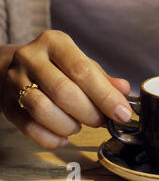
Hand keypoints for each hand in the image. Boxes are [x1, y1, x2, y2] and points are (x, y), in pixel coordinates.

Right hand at [0, 30, 131, 148]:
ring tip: (79, 125)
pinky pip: (29, 128)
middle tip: (101, 121)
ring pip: (43, 110)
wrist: (14, 68)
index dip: (105, 96)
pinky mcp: (6, 104)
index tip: (122, 113)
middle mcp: (31, 58)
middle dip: (90, 113)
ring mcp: (14, 81)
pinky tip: (63, 136)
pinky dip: (51, 138)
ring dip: (69, 125)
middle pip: (64, 92)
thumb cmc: (57, 66)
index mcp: (55, 42)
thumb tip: (124, 91)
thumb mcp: (82, 64)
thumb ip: (104, 79)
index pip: (83, 71)